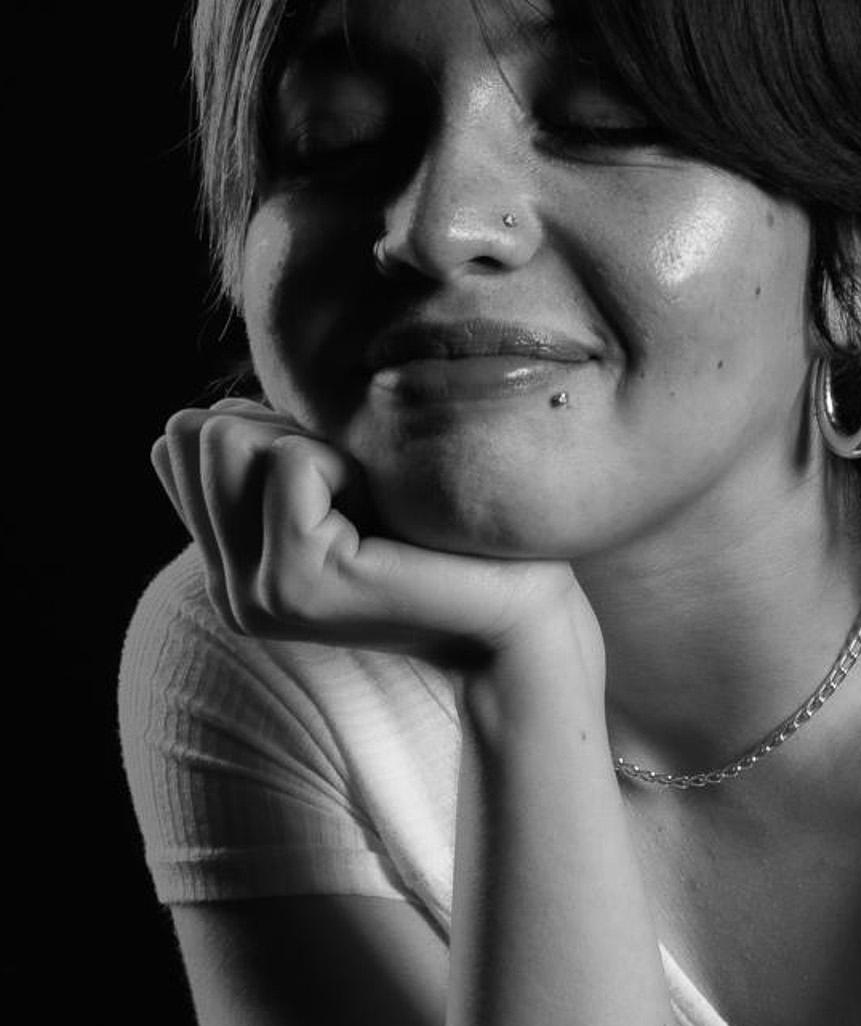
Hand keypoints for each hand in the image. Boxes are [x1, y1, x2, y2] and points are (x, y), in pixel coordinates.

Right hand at [152, 400, 584, 662]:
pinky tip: (382, 523)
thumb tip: (219, 410)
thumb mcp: (338, 488)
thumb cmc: (441, 537)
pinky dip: (344, 467)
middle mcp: (226, 588)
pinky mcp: (292, 586)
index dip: (268, 431)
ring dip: (313, 449)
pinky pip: (288, 463)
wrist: (513, 615)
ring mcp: (251, 595)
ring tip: (368, 509)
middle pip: (196, 432)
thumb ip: (266, 458)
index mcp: (227, 565)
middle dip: (286, 434)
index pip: (180, 442)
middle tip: (360, 497)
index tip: (338, 484)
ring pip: (230, 438)